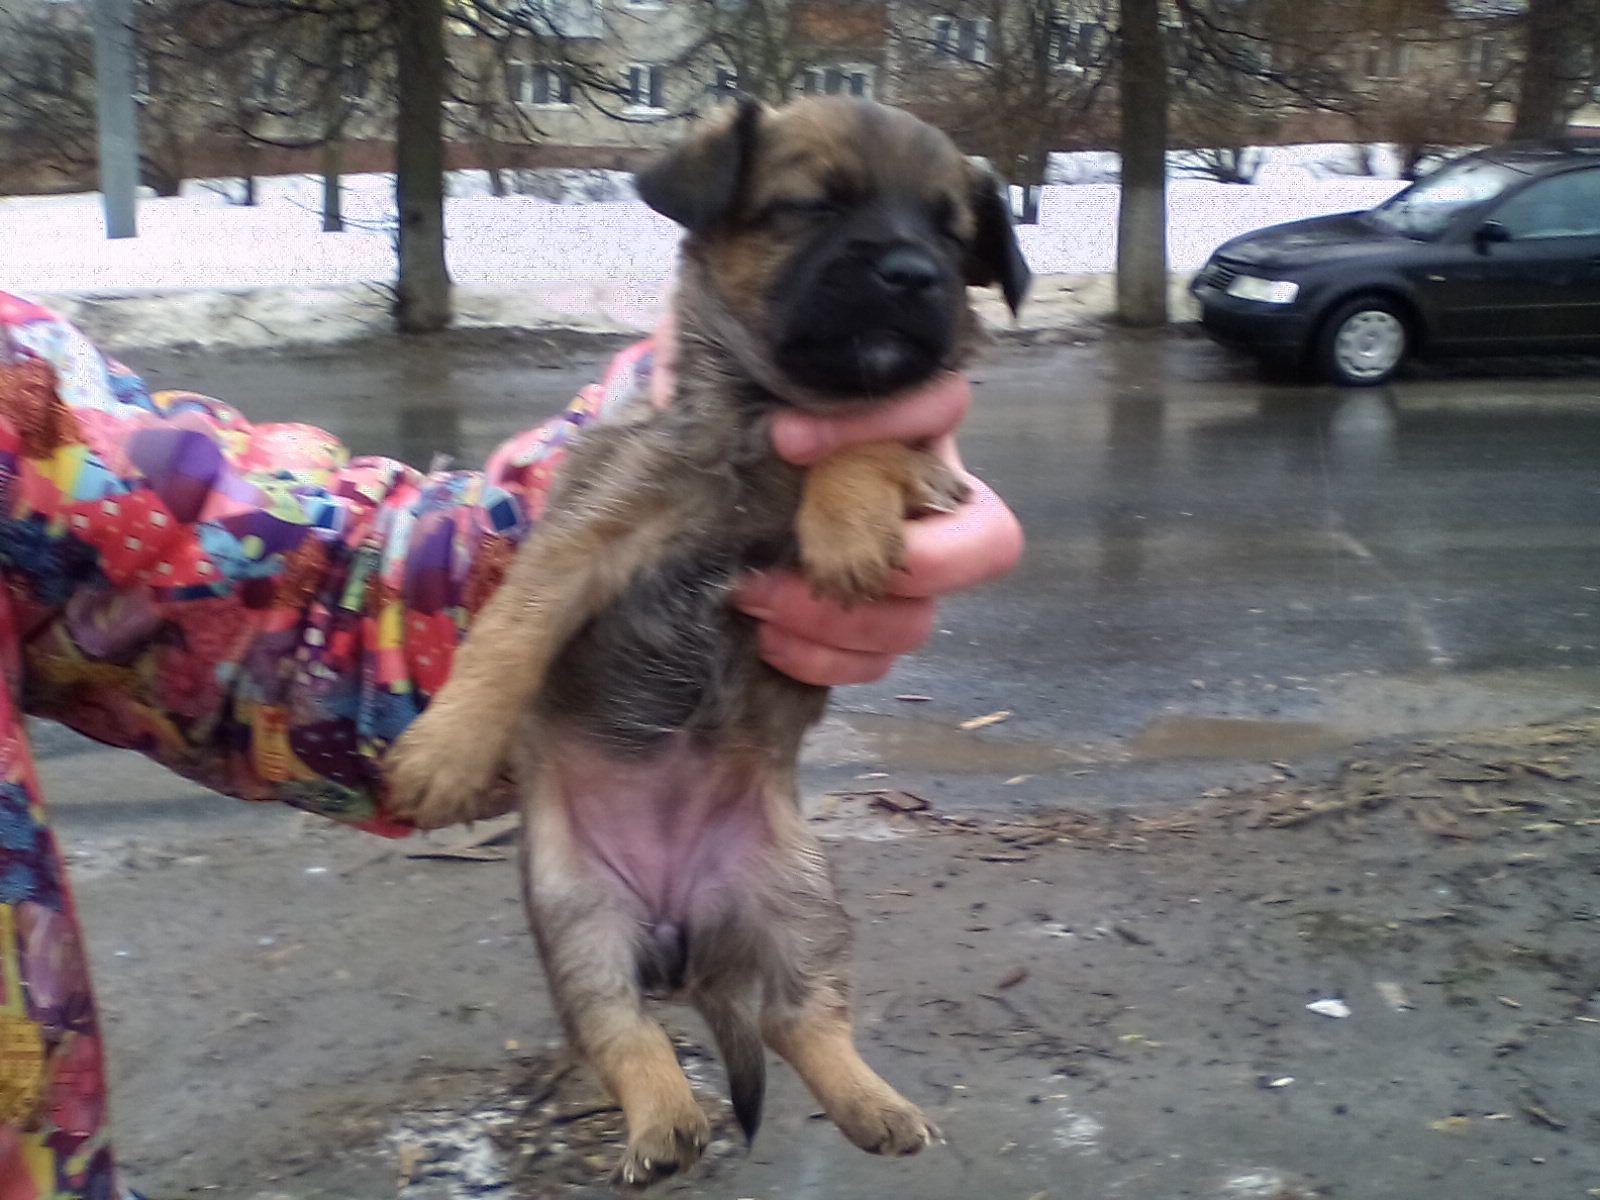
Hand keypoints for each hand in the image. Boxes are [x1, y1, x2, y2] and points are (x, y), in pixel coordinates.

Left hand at [649, 314, 1020, 685]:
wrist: (724, 472)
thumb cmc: (741, 407)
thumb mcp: (727, 369)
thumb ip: (702, 356)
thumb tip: (668, 391)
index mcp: (908, 420)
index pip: (942, 404)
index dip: (883, 423)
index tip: (785, 437)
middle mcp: (927, 499)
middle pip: (981, 542)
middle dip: (900, 560)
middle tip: (805, 557)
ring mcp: (908, 572)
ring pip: (920, 618)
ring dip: (839, 622)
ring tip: (757, 598)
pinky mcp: (868, 626)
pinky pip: (875, 663)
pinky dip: (822, 660)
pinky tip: (766, 636)